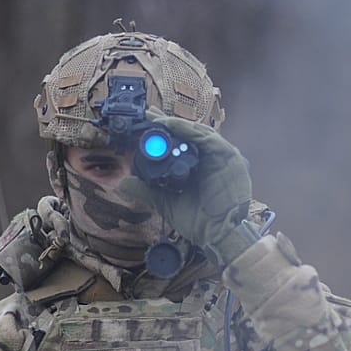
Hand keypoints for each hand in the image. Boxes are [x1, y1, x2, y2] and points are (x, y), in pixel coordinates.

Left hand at [116, 109, 254, 265]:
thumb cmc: (198, 221)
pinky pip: (208, 139)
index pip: (179, 142)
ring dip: (176, 125)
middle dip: (167, 124)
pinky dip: (190, 131)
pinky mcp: (228, 157)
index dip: (163, 131)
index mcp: (197, 165)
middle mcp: (209, 158)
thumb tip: (122, 183)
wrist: (217, 236)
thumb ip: (146, 190)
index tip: (145, 123)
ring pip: (197, 133)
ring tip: (156, 120)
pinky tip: (173, 126)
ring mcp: (220, 156)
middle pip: (187, 134)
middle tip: (148, 114)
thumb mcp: (166, 201)